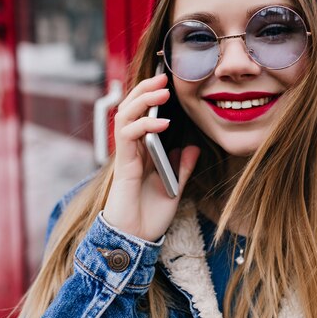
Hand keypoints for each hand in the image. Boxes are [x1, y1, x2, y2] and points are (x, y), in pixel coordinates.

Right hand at [103, 73, 199, 241]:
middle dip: (145, 91)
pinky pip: (128, 137)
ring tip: (161, 93)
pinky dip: (144, 126)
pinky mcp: (124, 165)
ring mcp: (126, 156)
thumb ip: (182, 167)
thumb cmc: (151, 215)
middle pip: (131, 109)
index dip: (151, 98)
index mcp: (143, 151)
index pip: (143, 115)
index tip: (168, 83)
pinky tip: (162, 124)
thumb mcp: (175, 187)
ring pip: (125, 117)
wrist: (136, 239)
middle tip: (163, 79)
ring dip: (142, 101)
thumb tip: (192, 147)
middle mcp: (132, 149)